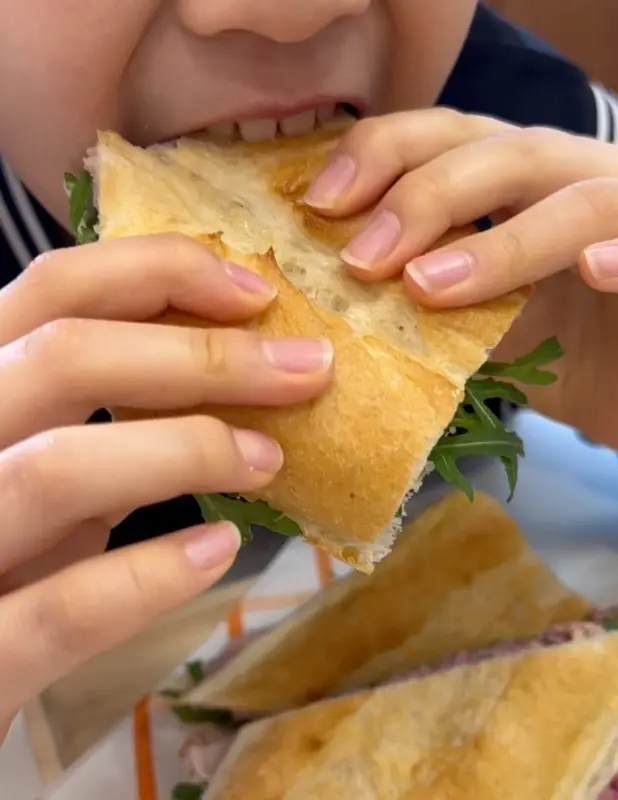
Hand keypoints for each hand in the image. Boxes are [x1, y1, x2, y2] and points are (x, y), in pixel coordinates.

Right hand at [0, 234, 331, 738]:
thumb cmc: (3, 556)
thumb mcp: (40, 474)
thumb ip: (102, 429)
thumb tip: (224, 382)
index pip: (52, 291)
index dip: (157, 271)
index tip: (256, 293)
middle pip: (64, 358)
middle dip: (204, 356)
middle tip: (306, 366)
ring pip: (58, 470)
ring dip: (186, 452)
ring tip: (268, 460)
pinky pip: (62, 612)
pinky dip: (150, 577)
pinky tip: (218, 553)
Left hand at [303, 109, 617, 454]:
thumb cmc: (565, 357)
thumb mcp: (479, 328)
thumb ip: (427, 305)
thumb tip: (336, 307)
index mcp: (519, 188)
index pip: (446, 140)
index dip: (381, 156)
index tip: (321, 206)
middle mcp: (575, 185)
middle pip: (502, 153)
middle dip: (423, 197)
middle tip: (361, 259)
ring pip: (579, 201)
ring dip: (499, 242)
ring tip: (428, 287)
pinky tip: (594, 269)